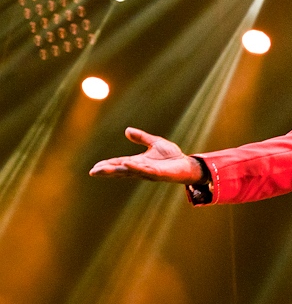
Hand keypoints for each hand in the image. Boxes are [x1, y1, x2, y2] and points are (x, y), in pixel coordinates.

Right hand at [89, 127, 204, 183]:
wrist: (187, 164)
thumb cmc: (171, 156)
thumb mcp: (155, 143)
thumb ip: (141, 138)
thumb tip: (127, 130)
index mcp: (139, 162)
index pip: (120, 163)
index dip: (108, 165)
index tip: (95, 168)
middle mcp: (141, 168)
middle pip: (121, 170)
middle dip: (107, 171)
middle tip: (93, 172)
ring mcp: (148, 172)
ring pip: (129, 171)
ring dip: (116, 170)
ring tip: (103, 169)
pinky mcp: (158, 173)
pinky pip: (145, 170)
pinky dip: (135, 167)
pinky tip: (126, 164)